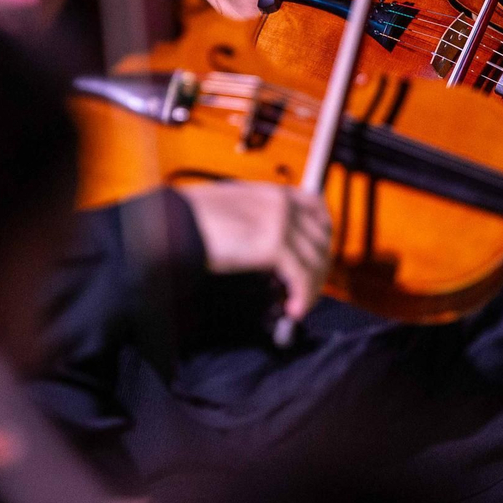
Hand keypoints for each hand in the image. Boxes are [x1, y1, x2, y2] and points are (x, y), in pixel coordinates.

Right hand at [178, 181, 331, 319]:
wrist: (179, 221)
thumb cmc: (195, 217)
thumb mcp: (235, 209)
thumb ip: (258, 220)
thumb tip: (270, 247)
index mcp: (273, 193)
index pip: (317, 207)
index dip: (324, 234)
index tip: (319, 253)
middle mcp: (282, 204)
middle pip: (321, 239)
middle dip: (319, 268)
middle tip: (307, 288)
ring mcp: (281, 223)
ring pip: (316, 261)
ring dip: (312, 288)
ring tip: (297, 303)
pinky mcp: (274, 246)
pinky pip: (302, 277)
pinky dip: (302, 297)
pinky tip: (293, 309)